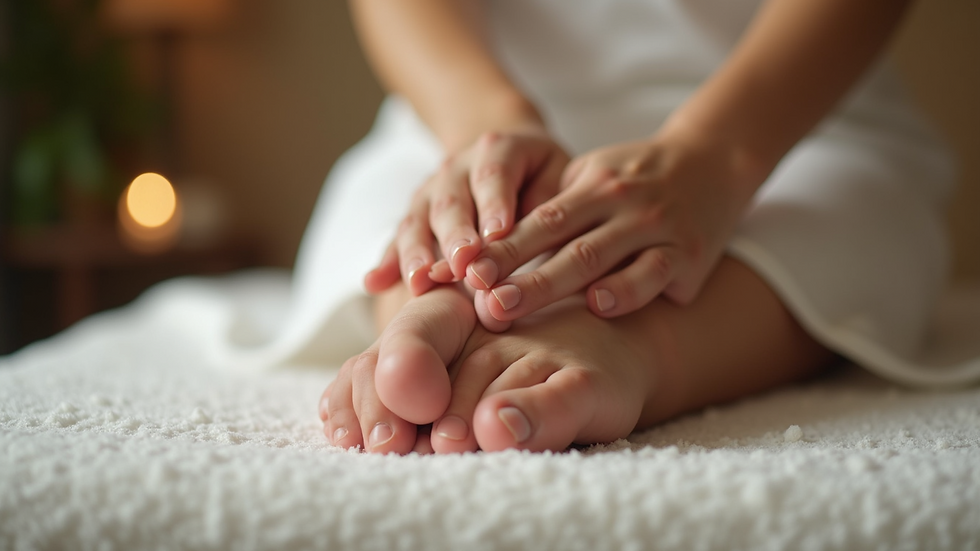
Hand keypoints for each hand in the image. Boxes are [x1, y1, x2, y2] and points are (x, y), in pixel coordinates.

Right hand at [364, 128, 569, 295]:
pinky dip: (387, 261)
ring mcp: (431, 189)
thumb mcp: (557, 173)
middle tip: (461, 265)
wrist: (503, 153)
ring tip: (420, 282)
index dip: (494, 203)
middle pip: (452, 200)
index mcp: (498, 149)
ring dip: (418, 252)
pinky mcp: (415, 214)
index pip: (494, 174)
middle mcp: (457, 166)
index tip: (497, 234)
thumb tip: (541, 231)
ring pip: (420, 219)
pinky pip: (399, 237)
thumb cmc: (541, 174)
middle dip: (455, 235)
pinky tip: (373, 284)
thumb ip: (550, 199)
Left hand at [465, 126, 764, 320]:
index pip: (539, 220)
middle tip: (478, 302)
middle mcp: (621, 203)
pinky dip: (627, 290)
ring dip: (551, 286)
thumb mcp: (593, 177)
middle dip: (515, 275)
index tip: (463, 271)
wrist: (715, 159)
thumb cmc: (638, 176)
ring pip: (599, 259)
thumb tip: (495, 250)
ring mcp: (657, 227)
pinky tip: (598, 305)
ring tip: (513, 309)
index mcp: (592, 185)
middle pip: (561, 243)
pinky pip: (654, 274)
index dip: (500, 248)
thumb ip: (555, 209)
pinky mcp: (689, 253)